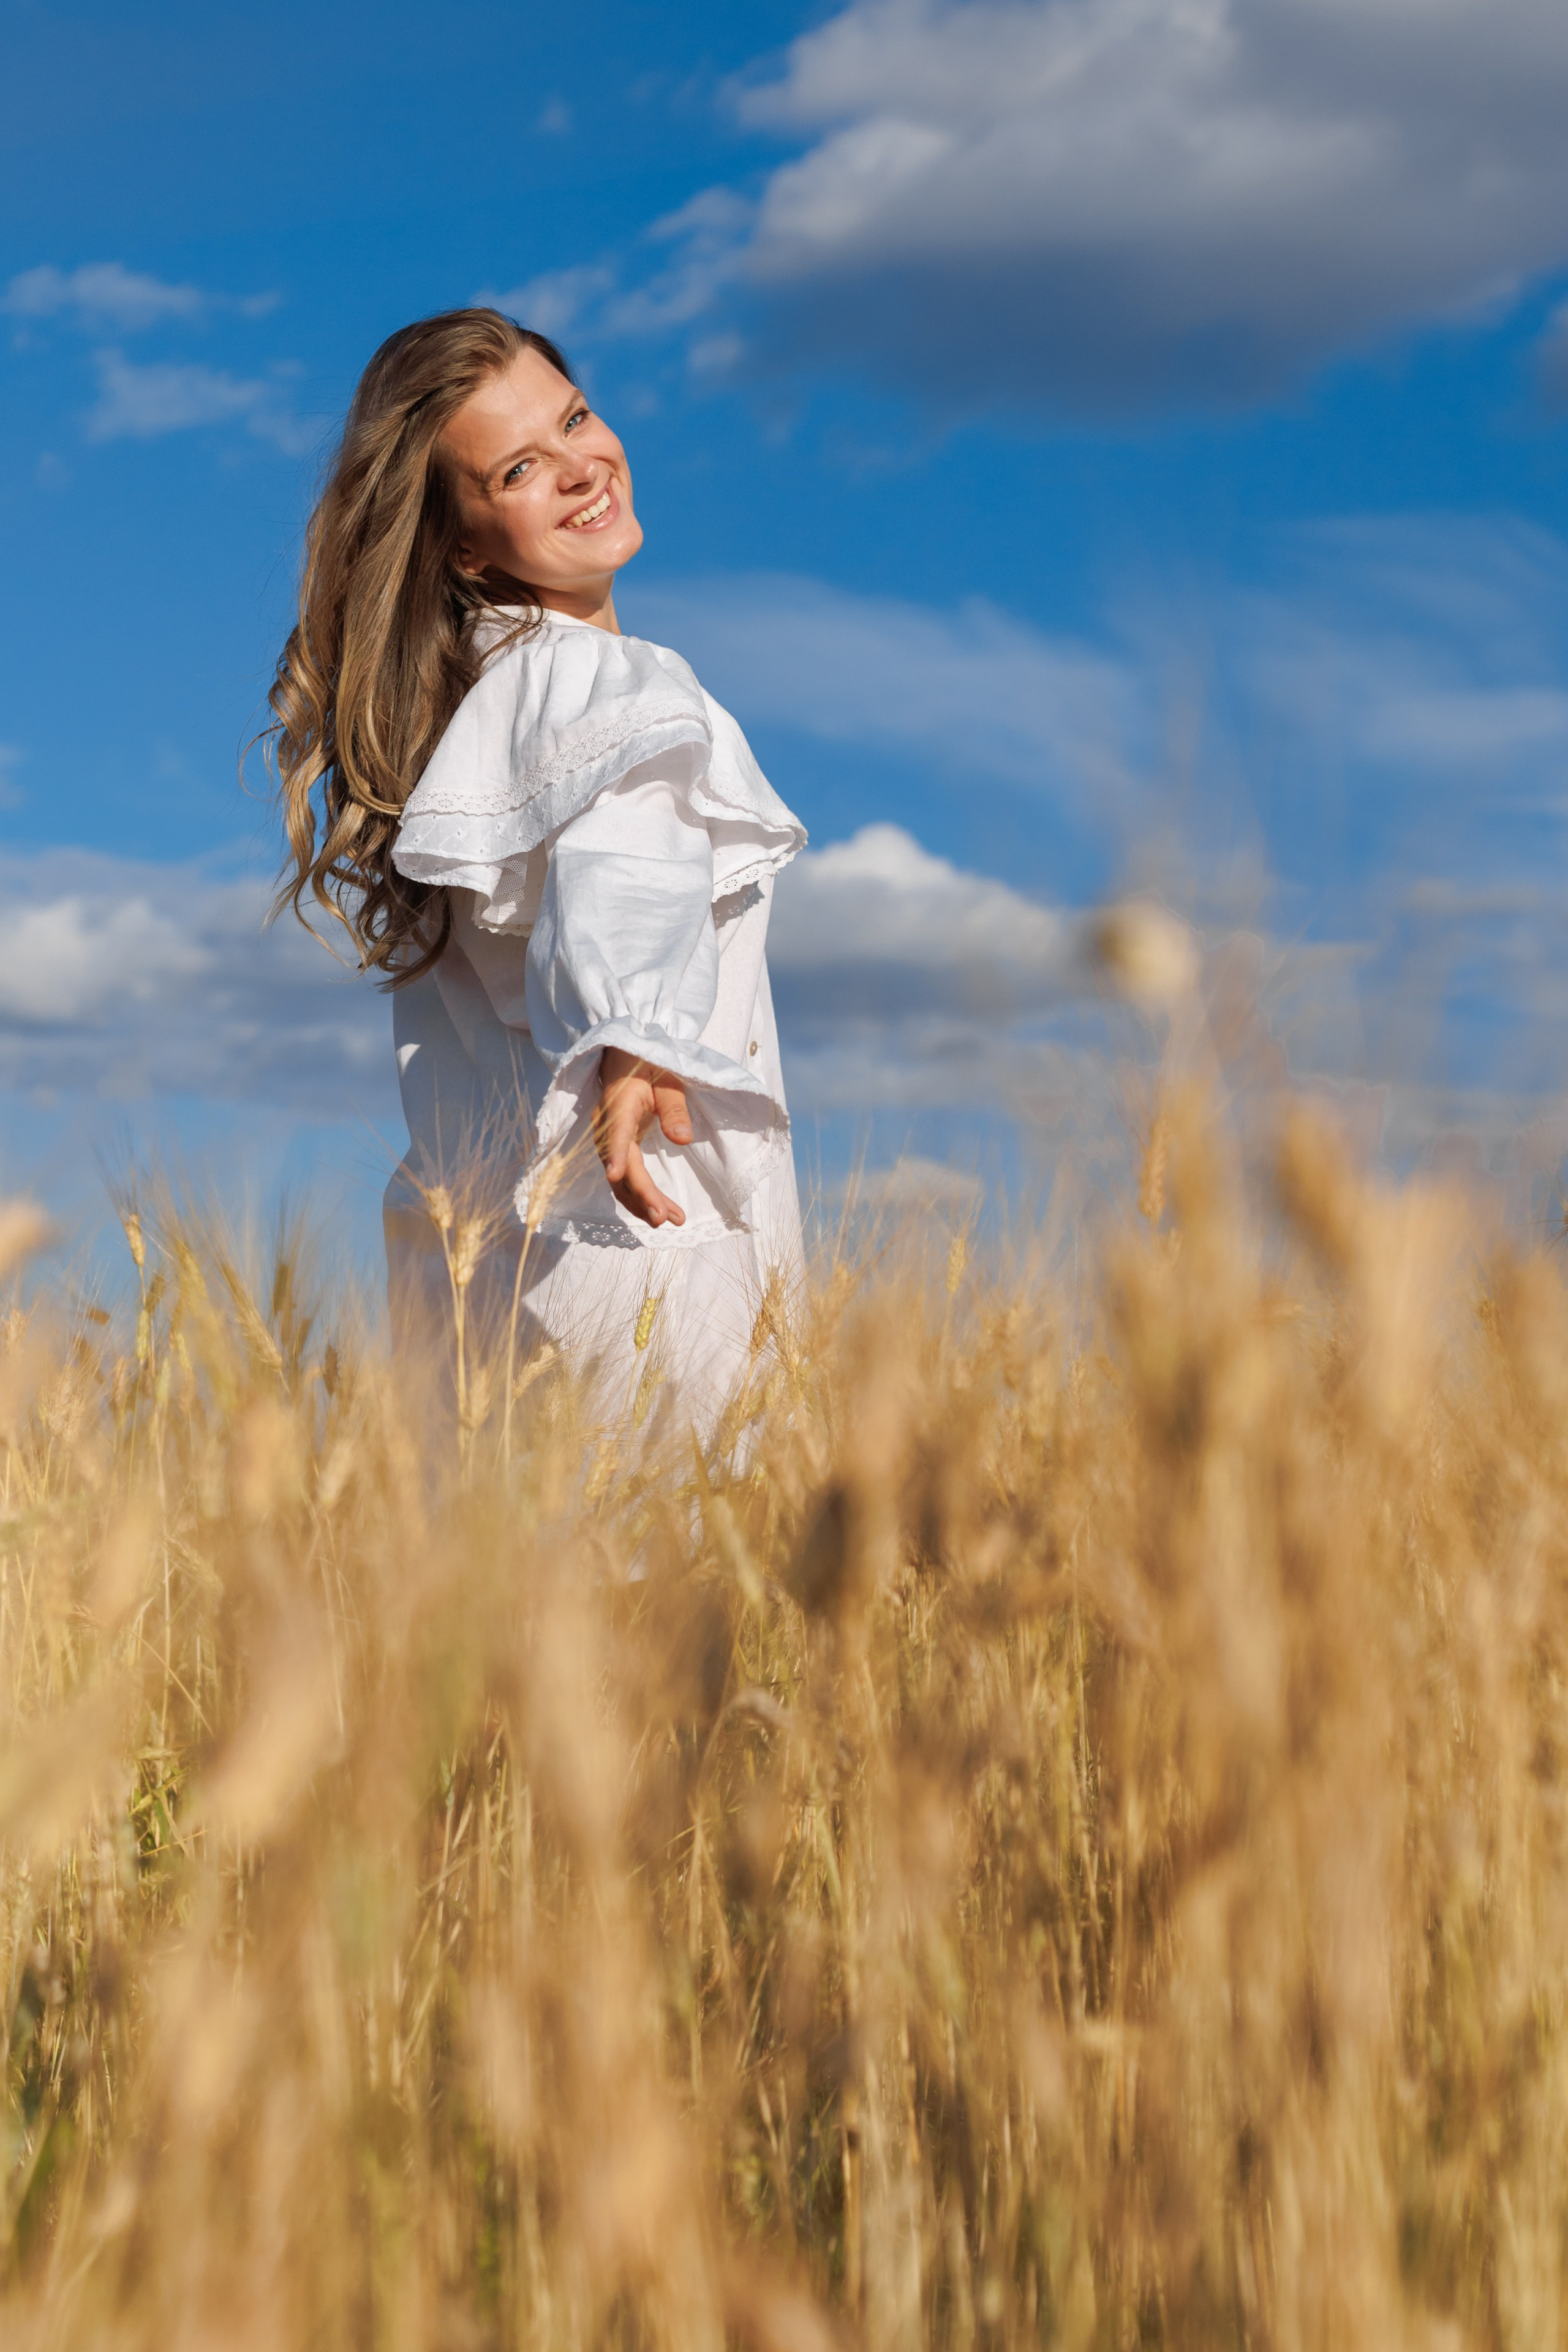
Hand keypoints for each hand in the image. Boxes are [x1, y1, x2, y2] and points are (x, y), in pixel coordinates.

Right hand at [594, 1048, 692, 1227]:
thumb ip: (674, 1108)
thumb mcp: (669, 1080)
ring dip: (642, 1202)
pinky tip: (660, 1211)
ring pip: (621, 1179)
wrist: (624, 1058)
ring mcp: (610, 1141)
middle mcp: (608, 1127)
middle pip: (621, 1167)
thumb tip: (683, 1140)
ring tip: (671, 1220)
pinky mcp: (617, 1148)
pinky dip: (640, 1196)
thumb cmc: (649, 1065)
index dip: (616, 1155)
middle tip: (663, 1217)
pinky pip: (625, 1177)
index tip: (615, 1174)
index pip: (616, 1133)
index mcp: (619, 1105)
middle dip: (641, 1194)